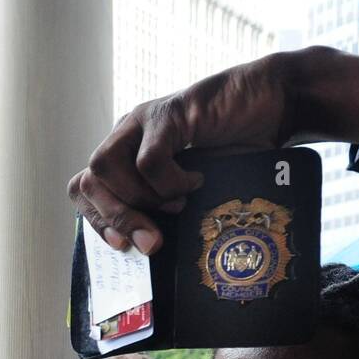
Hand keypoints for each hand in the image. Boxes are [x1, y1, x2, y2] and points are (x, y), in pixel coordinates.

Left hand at [68, 48, 358, 253]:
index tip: (122, 246)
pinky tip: (194, 182)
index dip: (97, 221)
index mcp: (126, 155)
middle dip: (116, 219)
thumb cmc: (236, 150)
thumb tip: (150, 253)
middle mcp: (126, 136)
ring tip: (176, 207)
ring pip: (104, 167)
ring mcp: (143, 121)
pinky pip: (148, 159)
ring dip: (137, 199)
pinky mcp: (169, 113)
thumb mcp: (193, 189)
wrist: (275, 104)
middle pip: (87, 181)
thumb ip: (167, 211)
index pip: (84, 189)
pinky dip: (168, 182)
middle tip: (151, 242)